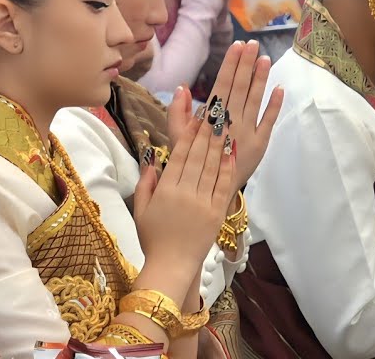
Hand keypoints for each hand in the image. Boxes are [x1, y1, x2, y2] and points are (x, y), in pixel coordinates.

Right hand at [134, 87, 237, 275]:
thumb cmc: (153, 239)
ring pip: (212, 167)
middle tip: (216, 108)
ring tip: (227, 122)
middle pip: (198, 155)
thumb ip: (146, 183)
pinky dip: (228, 167)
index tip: (196, 115)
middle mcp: (185, 193)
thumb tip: (151, 158)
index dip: (189, 133)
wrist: (171, 267)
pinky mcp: (216, 213)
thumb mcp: (141, 210)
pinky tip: (233, 151)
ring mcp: (202, 203)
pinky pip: (224, 186)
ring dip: (220, 143)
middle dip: (207, 130)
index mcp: (166, 190)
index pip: (180, 155)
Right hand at [190, 41, 283, 190]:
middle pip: (239, 89)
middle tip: (251, 43)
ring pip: (254, 101)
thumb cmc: (191, 163)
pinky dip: (275, 106)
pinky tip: (280, 88)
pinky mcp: (260, 145)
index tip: (235, 46)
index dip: (229, 66)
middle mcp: (230, 124)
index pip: (221, 86)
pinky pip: (269, 122)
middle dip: (245, 65)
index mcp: (210, 120)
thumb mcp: (177, 139)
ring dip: (260, 79)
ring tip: (264, 58)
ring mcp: (247, 134)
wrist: (209, 196)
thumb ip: (177, 113)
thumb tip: (182, 87)